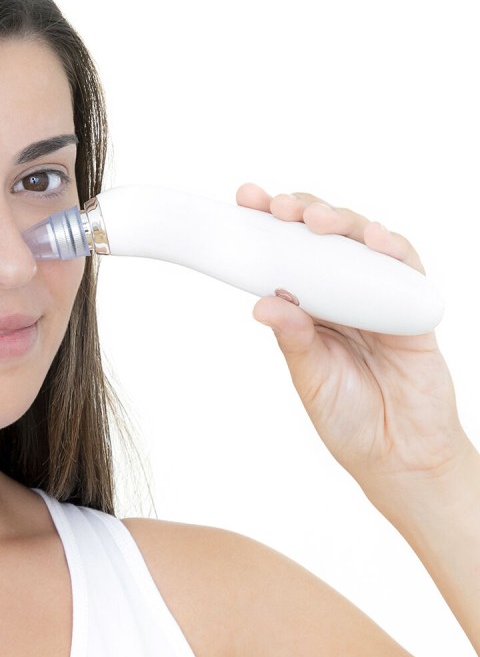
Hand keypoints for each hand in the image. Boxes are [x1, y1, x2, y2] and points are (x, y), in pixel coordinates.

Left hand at [236, 182, 471, 497]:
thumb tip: (264, 302)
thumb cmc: (348, 418)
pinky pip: (406, 267)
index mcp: (307, 307)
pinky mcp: (411, 305)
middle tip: (277, 207)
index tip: (245, 201)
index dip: (267, 226)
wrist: (399, 455)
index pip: (284, 255)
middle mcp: (340, 294)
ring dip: (340, 222)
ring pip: (360, 242)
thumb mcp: (311, 377)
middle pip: (322, 238)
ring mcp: (377, 295)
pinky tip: (374, 239)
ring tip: (315, 219)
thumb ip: (294, 339)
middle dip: (299, 213)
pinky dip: (392, 249)